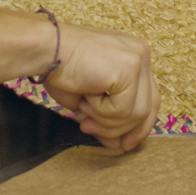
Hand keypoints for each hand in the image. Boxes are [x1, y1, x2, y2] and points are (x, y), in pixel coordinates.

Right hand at [45, 22, 158, 149]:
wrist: (46, 48)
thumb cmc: (62, 68)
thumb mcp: (90, 100)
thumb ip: (107, 120)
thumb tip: (118, 146)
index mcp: (134, 55)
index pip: (150, 98)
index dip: (139, 126)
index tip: (124, 144)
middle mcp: (142, 52)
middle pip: (148, 108)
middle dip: (120, 129)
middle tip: (89, 128)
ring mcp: (138, 59)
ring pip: (137, 113)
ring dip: (106, 120)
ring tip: (84, 108)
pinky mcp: (130, 67)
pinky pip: (123, 109)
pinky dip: (101, 111)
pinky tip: (86, 94)